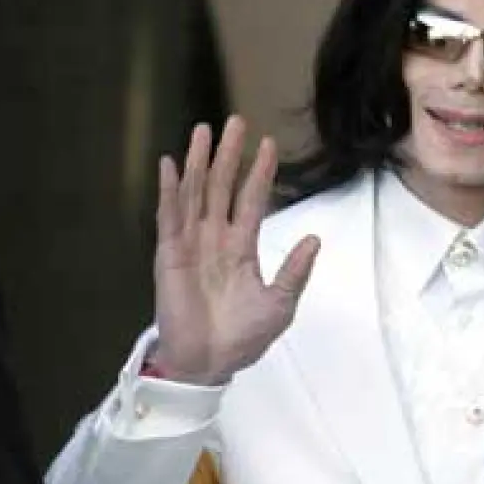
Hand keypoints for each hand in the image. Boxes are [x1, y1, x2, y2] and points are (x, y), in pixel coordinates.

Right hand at [151, 116, 319, 385]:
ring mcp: (191, 244)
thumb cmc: (242, 338)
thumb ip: (295, 271)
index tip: (269, 144)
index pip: (252, 200)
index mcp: (241, 248)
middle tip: (236, 120)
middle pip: (222, 187)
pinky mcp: (170, 255)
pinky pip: (169, 217)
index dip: (259, 173)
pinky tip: (170, 164)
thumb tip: (314, 239)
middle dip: (229, 155)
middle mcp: (215, 239)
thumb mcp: (280, 303)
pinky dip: (169, 190)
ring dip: (199, 162)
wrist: (209, 363)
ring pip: (196, 193)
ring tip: (204, 130)